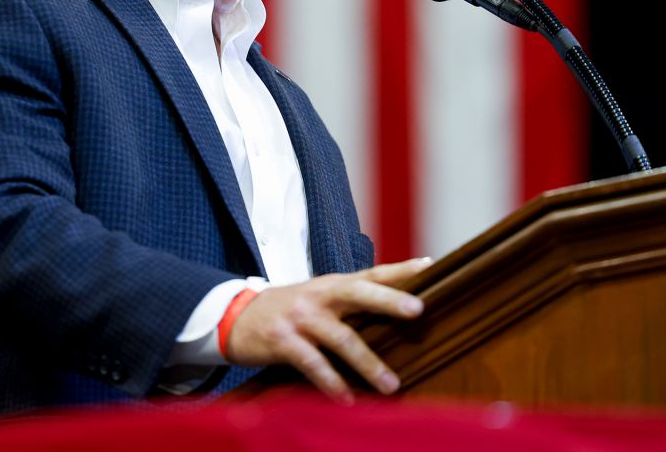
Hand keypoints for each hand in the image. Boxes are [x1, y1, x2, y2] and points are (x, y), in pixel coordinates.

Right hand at [223, 257, 431, 403]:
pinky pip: (312, 363)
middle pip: (358, 293)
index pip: (371, 273)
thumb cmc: (288, 309)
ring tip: (390, 385)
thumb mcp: (318, 297)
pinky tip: (346, 398)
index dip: (400, 270)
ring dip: (367, 363)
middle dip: (388, 300)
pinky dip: (331, 382)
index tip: (430, 266)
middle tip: (418, 310)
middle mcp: (318, 296)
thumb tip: (395, 307)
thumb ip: (350, 301)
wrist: (235, 316)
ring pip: (340, 337)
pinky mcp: (282, 340)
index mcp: (331, 284)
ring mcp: (300, 317)